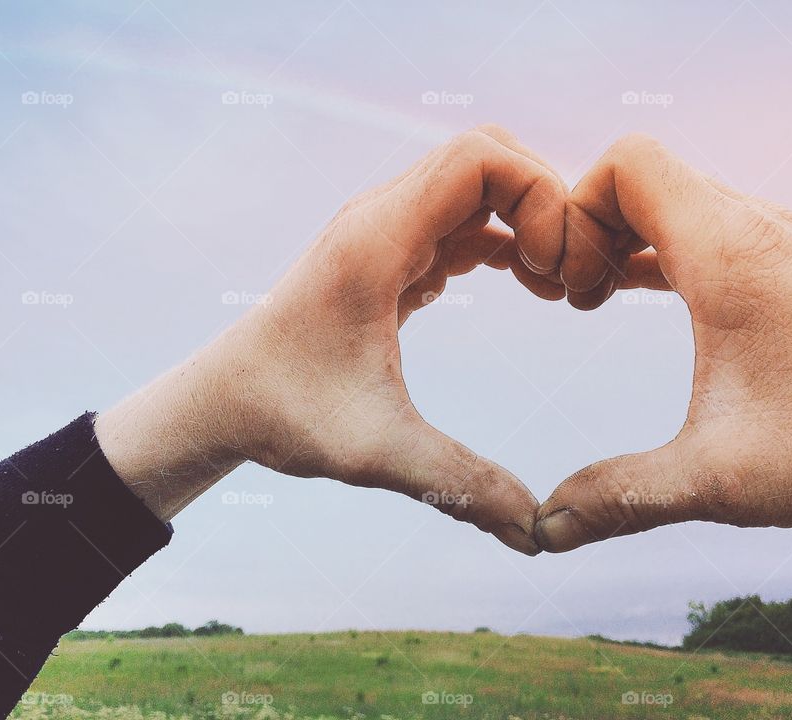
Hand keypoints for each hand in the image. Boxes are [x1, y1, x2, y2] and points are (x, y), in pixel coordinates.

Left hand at [96, 126, 568, 554]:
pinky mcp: (390, 252)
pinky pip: (463, 216)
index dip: (540, 194)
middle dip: (545, 200)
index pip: (481, 156)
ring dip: (528, 218)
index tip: (554, 270)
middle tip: (566, 275)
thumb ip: (461, 487)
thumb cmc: (286, 416)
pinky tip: (526, 284)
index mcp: (377, 240)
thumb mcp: (378, 454)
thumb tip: (537, 535)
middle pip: (489, 153)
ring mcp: (385, 230)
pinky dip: (506, 237)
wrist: (224, 399)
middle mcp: (380, 217)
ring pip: (478, 180)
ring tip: (554, 285)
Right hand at [536, 134, 791, 551]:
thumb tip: (548, 529)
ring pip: (674, 198)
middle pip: (641, 177)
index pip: (624, 163)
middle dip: (588, 228)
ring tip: (597, 300)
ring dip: (623, 237)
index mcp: (726, 251)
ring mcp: (777, 241)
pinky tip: (643, 299)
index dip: (574, 212)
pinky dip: (659, 249)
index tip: (571, 288)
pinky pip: (703, 226)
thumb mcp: (721, 477)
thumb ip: (621, 496)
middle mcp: (753, 227)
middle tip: (575, 299)